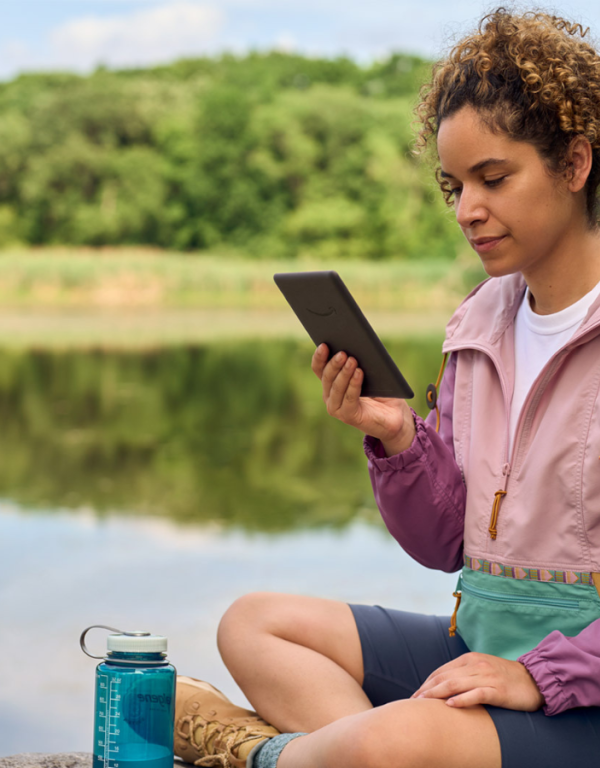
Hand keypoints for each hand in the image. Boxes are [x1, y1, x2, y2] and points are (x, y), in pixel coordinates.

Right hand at [310, 344, 415, 454]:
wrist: (394, 414)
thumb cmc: (381, 391)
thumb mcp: (370, 372)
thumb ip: (359, 361)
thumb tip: (356, 344)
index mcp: (331, 383)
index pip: (319, 368)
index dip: (319, 357)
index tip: (324, 344)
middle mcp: (330, 395)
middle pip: (327, 377)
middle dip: (334, 363)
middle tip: (343, 352)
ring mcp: (337, 407)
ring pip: (336, 388)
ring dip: (344, 373)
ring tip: (352, 360)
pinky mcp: (348, 416)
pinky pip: (349, 399)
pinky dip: (354, 385)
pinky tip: (359, 373)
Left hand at [411, 652, 544, 710]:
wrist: (535, 680)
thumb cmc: (506, 678)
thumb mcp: (482, 670)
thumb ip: (465, 674)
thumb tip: (444, 686)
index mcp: (470, 659)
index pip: (442, 671)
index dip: (427, 683)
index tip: (415, 695)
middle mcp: (476, 665)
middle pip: (445, 677)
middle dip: (427, 689)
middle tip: (413, 702)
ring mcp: (486, 677)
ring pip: (456, 684)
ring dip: (437, 693)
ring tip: (423, 702)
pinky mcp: (498, 690)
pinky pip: (476, 694)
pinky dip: (462, 699)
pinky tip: (450, 705)